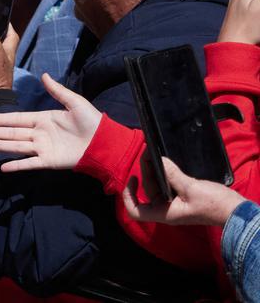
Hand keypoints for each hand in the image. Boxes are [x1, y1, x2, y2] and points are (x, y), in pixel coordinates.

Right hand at [0, 73, 102, 171]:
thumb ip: (57, 91)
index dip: (2, 119)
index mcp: (43, 119)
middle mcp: (39, 134)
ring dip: (0, 146)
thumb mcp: (75, 102)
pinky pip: (30, 163)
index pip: (17, 119)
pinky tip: (3, 167)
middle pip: (12, 133)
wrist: (105, 143)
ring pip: (16, 146)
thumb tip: (44, 75)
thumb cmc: (92, 121)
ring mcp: (43, 148)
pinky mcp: (49, 161)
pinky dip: (17, 165)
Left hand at [122, 157, 244, 226]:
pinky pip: (168, 183)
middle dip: (145, 170)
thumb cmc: (214, 205)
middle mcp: (166, 209)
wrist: (235, 211)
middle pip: (147, 190)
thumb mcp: (191, 188)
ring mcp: (174, 203)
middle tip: (149, 151)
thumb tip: (159, 161)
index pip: (135, 211)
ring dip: (154, 169)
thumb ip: (173, 175)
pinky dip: (165, 172)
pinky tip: (166, 162)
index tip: (133, 178)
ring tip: (154, 152)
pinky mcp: (182, 196)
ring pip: (157, 184)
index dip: (128, 196)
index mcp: (164, 213)